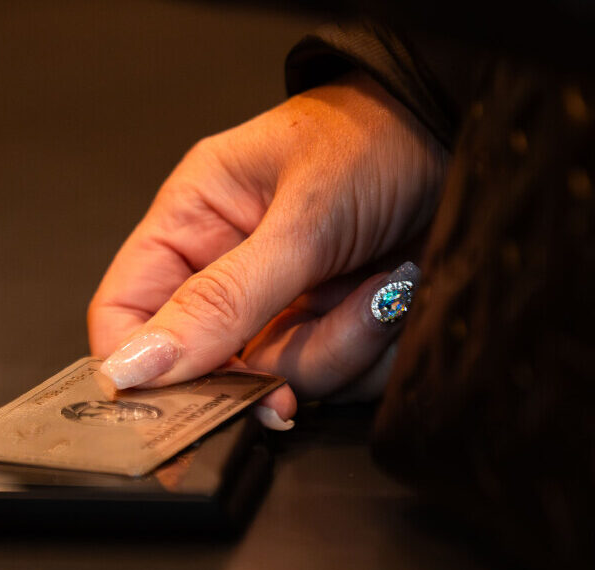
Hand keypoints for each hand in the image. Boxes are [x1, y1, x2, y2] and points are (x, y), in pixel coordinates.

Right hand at [88, 71, 445, 423]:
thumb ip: (223, 299)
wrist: (469, 137)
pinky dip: (371, 346)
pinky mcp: (333, 327)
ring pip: (277, 378)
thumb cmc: (377, 138)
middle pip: (202, 364)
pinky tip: (399, 292)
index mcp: (191, 223)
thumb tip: (137, 366)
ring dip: (335, 348)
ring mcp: (282, 305)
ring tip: (382, 289)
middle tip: (282, 384)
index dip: (133, 366)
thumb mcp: (300, 217)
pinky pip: (335, 377)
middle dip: (253, 374)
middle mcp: (227, 270)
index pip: (125, 311)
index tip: (163, 407)